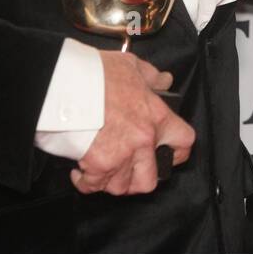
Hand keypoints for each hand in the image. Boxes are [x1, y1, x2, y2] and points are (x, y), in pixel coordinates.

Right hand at [70, 52, 193, 196]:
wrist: (68, 84)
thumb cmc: (99, 74)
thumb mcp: (132, 66)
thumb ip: (151, 77)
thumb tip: (164, 81)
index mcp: (156, 117)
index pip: (184, 142)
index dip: (177, 150)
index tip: (168, 152)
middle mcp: (142, 141)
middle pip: (150, 179)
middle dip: (139, 177)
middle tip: (130, 169)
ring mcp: (120, 156)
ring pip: (122, 187)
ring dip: (112, 180)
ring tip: (106, 169)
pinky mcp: (96, 166)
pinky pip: (93, 186)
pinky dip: (87, 182)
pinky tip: (81, 171)